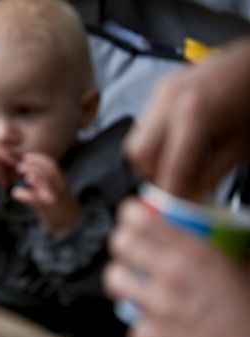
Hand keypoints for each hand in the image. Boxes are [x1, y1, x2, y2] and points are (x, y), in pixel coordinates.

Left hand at [11, 152, 80, 236]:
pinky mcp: (48, 209)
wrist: (71, 225)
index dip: (38, 158)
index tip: (26, 157)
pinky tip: (15, 192)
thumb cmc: (59, 206)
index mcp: (62, 181)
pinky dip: (22, 193)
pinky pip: (34, 198)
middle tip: (19, 166)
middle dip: (33, 165)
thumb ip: (44, 181)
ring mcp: (55, 198)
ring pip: (45, 181)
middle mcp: (60, 188)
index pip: (52, 164)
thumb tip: (26, 170)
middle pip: (48, 170)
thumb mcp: (55, 190)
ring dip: (31, 174)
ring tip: (20, 175)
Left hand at [104, 199, 249, 336]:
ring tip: (134, 285)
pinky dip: (142, 326)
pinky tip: (155, 324)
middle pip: (120, 244)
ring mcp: (159, 307)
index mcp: (195, 253)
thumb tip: (200, 231)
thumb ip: (214, 246)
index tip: (131, 217)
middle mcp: (172, 275)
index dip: (130, 214)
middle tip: (130, 249)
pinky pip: (131, 325)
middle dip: (123, 244)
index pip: (141, 218)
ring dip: (123, 281)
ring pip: (114, 280)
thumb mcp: (242, 266)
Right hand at [124, 38, 249, 197]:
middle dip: (152, 175)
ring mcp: (160, 93)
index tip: (172, 208)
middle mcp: (169, 101)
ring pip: (135, 140)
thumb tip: (187, 196)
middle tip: (174, 184)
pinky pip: (145, 125)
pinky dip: (156, 141)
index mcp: (193, 116)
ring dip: (151, 159)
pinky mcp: (159, 89)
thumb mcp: (240, 147)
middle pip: (138, 155)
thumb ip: (209, 175)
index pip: (168, 170)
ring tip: (177, 163)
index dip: (170, 195)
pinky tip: (178, 143)